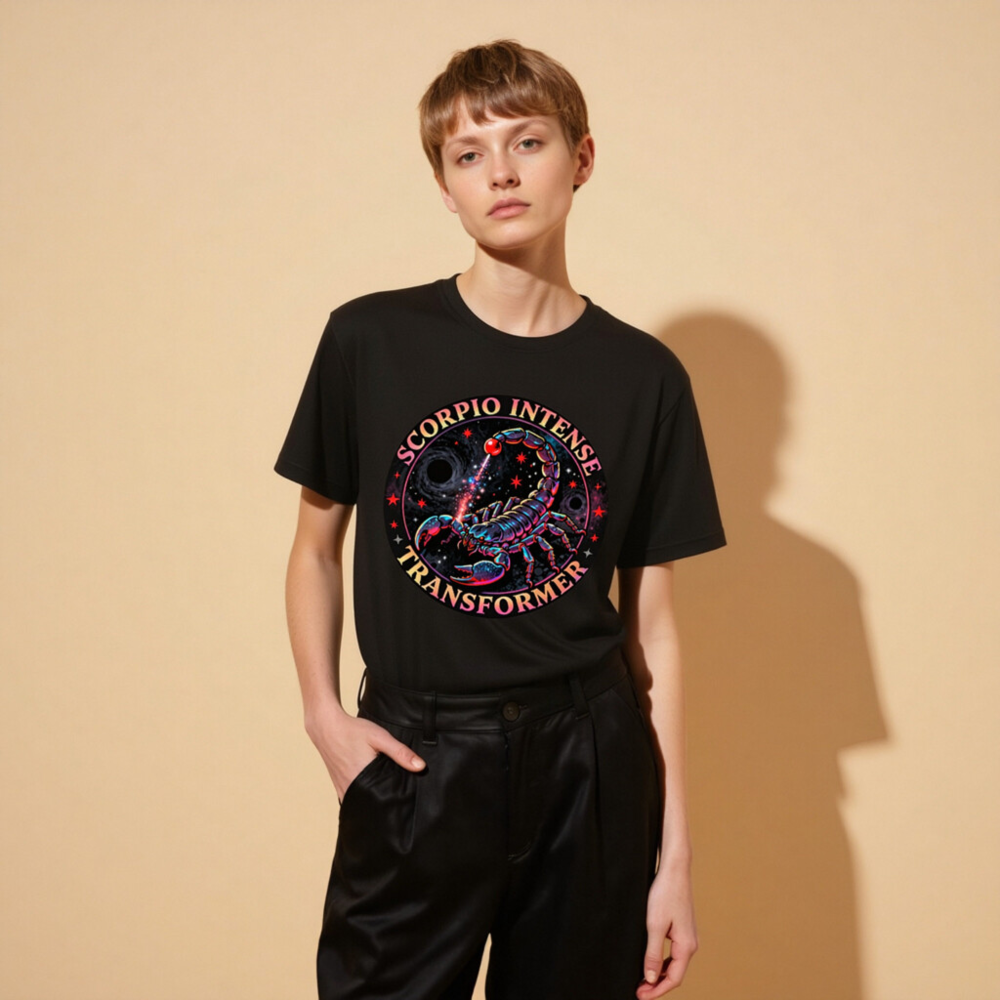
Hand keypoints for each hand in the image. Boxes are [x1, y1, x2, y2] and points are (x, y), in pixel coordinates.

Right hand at [304, 702, 425, 802]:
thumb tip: (420, 767)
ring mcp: (342, 789)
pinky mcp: (338, 786)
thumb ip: (400, 753)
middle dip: (385, 804)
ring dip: (373, 801)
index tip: (406, 802)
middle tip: (399, 801)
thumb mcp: (380, 738)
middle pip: (372, 804)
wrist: (327, 727)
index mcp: (362, 780)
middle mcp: (350, 789)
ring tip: (387, 798)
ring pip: (362, 803)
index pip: (383, 800)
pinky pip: (353, 799)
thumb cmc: (353, 731)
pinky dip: (362, 797)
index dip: (396, 802)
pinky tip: (371, 792)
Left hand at [635, 861, 697, 996]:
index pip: (674, 979)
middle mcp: (690, 944)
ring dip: (659, 974)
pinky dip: (662, 961)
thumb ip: (653, 954)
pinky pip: (673, 952)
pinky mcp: (682, 928)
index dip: (657, 991)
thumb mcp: (654, 925)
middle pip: (675, 974)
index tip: (640, 996)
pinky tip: (650, 962)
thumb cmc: (665, 894)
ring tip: (642, 981)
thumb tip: (651, 978)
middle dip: (657, 985)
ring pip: (674, 964)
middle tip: (638, 992)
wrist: (675, 870)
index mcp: (687, 946)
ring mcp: (688, 936)